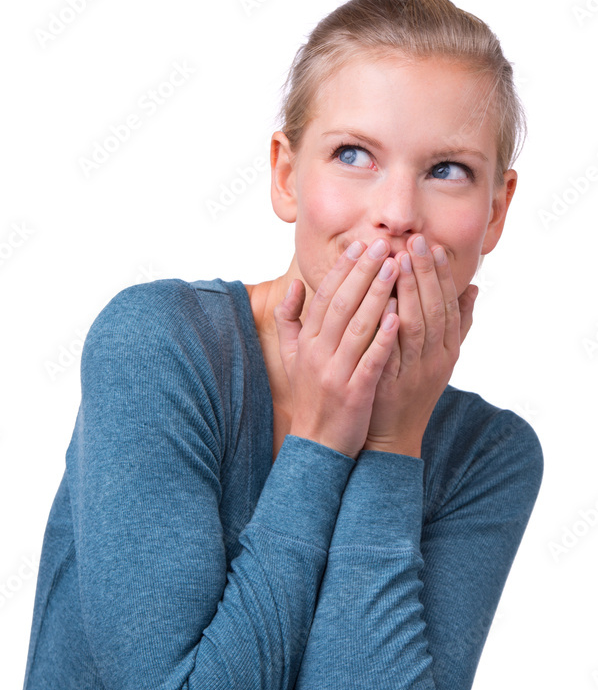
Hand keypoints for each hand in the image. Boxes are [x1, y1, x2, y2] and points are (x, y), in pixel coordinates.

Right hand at [273, 239, 400, 459]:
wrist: (317, 444)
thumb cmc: (310, 395)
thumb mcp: (292, 356)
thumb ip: (290, 319)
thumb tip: (295, 285)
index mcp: (306, 342)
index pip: (324, 297)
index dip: (342, 269)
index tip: (359, 245)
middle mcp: (318, 353)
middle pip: (341, 304)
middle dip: (362, 273)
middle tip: (382, 246)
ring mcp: (336, 373)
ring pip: (357, 327)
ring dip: (377, 296)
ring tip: (395, 269)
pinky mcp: (355, 393)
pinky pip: (371, 360)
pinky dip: (384, 338)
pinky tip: (399, 316)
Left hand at [363, 234, 477, 455]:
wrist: (393, 434)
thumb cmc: (412, 387)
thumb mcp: (441, 356)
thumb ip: (457, 324)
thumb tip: (473, 288)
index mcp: (448, 350)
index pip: (449, 305)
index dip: (443, 275)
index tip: (435, 247)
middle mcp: (436, 359)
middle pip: (435, 310)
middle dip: (426, 274)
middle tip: (416, 242)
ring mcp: (414, 372)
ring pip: (416, 327)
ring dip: (409, 292)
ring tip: (398, 261)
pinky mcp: (391, 384)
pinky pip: (393, 351)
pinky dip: (390, 326)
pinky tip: (383, 303)